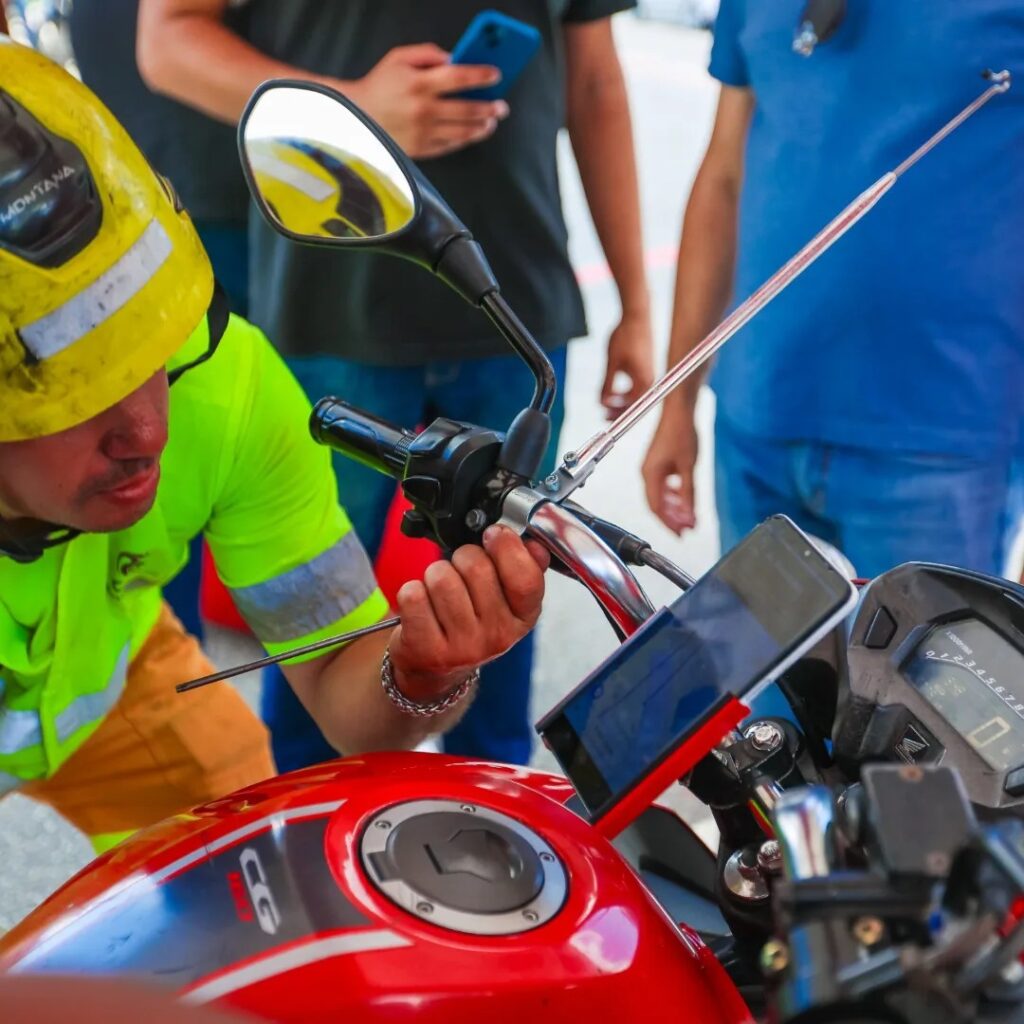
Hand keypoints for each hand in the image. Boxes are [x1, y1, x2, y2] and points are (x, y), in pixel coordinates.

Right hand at [338, 44, 509, 158]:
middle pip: (467, 108)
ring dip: (482, 126)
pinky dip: (465, 140)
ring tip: (492, 121)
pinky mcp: (421, 149)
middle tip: (501, 106)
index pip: (459, 76)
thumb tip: (453, 59)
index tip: (496, 75)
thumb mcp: (397, 58)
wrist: (356, 117)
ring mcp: (424, 132)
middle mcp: (423, 109)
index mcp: (419, 83)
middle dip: (489, 107)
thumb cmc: (378, 86)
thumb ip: (426, 54)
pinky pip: (451, 146)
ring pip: (463, 132)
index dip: (481, 75)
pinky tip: (473, 134)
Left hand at [388, 526, 548, 700]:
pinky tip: (422, 606)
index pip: (525, 577)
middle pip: (476, 567)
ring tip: (439, 591)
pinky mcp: (427, 650)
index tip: (492, 535)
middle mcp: (498, 636)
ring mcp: (463, 647)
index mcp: (523, 618)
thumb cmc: (471, 623)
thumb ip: (524, 567)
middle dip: (462, 556)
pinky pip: (413, 595)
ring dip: (434, 574)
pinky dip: (411, 591)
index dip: (507, 546)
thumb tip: (534, 545)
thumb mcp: (506, 600)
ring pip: (441, 577)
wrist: (435, 669)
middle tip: (459, 571)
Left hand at [600, 312, 654, 419]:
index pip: (632, 405)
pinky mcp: (647, 367)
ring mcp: (649, 373)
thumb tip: (602, 402)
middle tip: (604, 415)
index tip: (604, 414)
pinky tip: (614, 391)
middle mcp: (650, 379)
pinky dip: (626, 391)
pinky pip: (637, 386)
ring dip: (621, 401)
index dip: (617, 412)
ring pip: (636, 395)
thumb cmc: (625, 337)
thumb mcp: (612, 362)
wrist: (636, 316)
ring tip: (607, 403)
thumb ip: (607, 384)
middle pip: (635, 403)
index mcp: (643, 380)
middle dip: (619, 410)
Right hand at [641, 401, 698, 532]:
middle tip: (688, 529)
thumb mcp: (688, 467)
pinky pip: (663, 486)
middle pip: (657, 504)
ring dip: (674, 508)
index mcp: (650, 474)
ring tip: (689, 517)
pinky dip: (673, 496)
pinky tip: (684, 499)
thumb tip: (689, 516)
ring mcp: (651, 468)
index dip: (669, 523)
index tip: (682, 533)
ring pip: (660, 496)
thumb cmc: (681, 431)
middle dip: (673, 519)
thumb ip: (688, 493)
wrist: (679, 409)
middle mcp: (647, 473)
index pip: (656, 507)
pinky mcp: (658, 463)